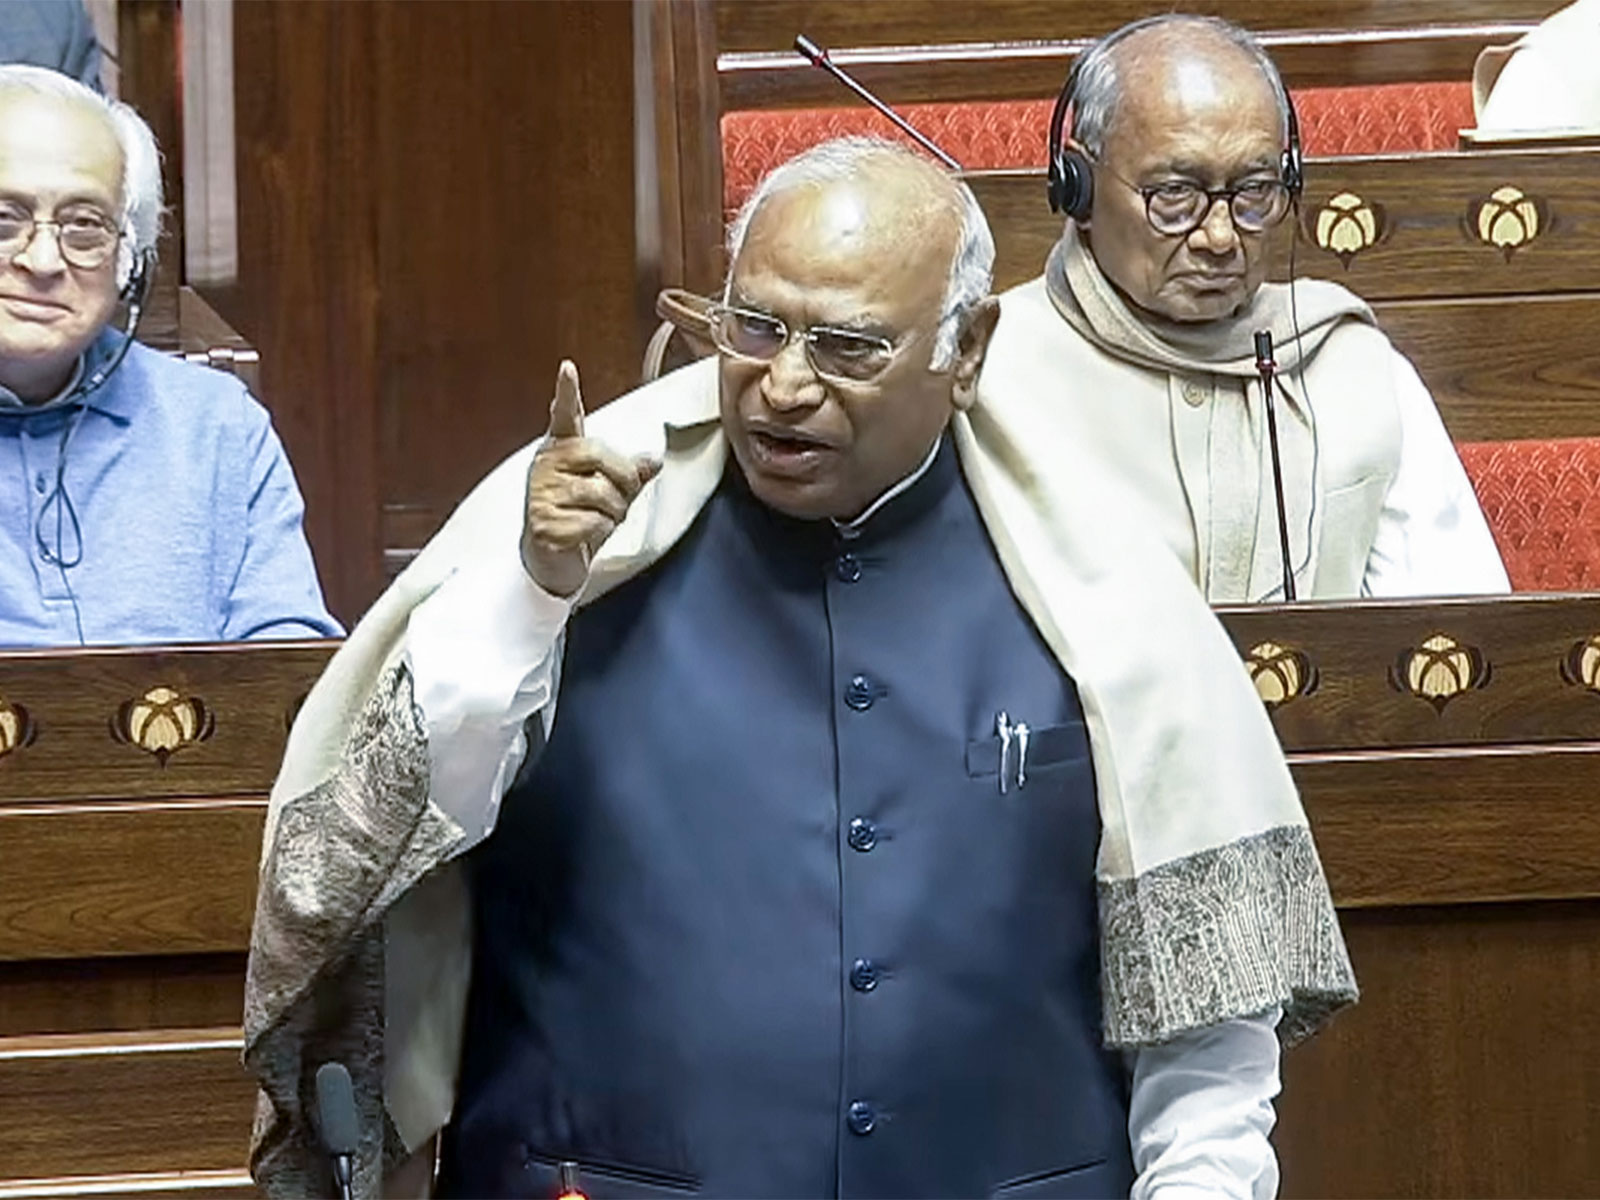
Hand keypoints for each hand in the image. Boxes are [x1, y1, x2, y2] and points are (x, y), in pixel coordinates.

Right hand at [521, 360, 660, 597]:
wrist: (550, 558)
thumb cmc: (578, 517)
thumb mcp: (609, 491)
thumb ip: (629, 473)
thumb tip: (654, 460)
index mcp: (562, 449)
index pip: (565, 416)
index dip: (567, 392)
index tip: (567, 369)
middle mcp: (546, 465)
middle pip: (604, 458)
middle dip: (623, 485)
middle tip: (615, 501)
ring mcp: (541, 492)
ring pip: (603, 495)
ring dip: (613, 514)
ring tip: (597, 520)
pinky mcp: (543, 521)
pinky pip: (595, 523)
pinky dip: (601, 533)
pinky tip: (584, 535)